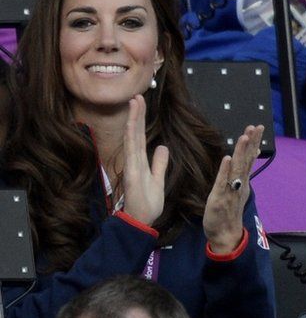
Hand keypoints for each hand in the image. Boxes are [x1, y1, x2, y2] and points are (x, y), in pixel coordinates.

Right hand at [122, 95, 168, 224]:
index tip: (141, 104)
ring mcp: (131, 166)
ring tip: (135, 102)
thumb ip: (159, 163)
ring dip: (133, 120)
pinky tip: (132, 125)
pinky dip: (131, 138)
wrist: (141, 221)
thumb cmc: (147, 203)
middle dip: (136, 115)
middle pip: (136, 134)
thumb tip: (162, 147)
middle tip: (137, 96)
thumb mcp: (158, 179)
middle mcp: (134, 161)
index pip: (141, 137)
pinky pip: (132, 152)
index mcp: (140, 162)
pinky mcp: (131, 174)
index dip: (140, 120)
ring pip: (133, 139)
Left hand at [203, 125, 264, 252]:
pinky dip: (225, 171)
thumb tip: (253, 153)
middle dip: (251, 142)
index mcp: (243, 180)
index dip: (254, 142)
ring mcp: (230, 191)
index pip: (249, 157)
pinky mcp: (219, 199)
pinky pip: (223, 183)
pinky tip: (227, 158)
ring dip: (241, 152)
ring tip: (244, 137)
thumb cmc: (229, 211)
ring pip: (237, 169)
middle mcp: (239, 183)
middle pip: (246, 160)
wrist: (225, 234)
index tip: (258, 127)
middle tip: (256, 126)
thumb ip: (245, 171)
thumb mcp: (239, 188)